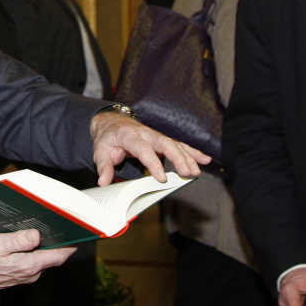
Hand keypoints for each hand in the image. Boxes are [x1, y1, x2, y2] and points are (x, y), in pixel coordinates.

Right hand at [0, 229, 75, 294]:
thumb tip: (37, 234)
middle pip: (53, 256)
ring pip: (43, 258)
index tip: (81, 232)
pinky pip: (33, 261)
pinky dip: (36, 251)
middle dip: (60, 242)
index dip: (72, 244)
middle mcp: (30, 273)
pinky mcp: (16, 274)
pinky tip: (30, 240)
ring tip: (49, 228)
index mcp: (29, 265)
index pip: (59, 255)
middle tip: (65, 224)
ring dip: (47, 246)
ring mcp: (24, 275)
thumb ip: (18, 240)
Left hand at [90, 112, 210, 185]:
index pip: (144, 149)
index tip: (162, 178)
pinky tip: (205, 159)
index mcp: (130, 136)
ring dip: (188, 157)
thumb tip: (104, 182)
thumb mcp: (100, 151)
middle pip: (165, 143)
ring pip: (175, 144)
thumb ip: (104, 166)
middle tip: (187, 173)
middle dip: (178, 158)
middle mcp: (146, 134)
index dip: (154, 163)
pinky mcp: (162, 140)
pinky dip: (192, 152)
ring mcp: (156, 136)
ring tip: (197, 171)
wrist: (112, 123)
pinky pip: (179, 145)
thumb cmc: (108, 138)